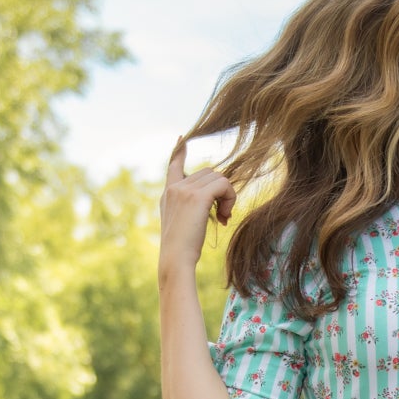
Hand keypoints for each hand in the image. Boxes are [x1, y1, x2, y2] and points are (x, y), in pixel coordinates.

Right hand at [159, 137, 236, 272]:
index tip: (181, 138)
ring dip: (227, 196)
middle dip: (220, 191)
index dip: (179, 151)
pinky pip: (223, 185)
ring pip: (218, 177)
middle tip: (223, 215)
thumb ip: (192, 209)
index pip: (173, 164)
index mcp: (168, 194)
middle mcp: (175, 188)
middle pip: (208, 172)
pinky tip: (226, 217)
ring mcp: (184, 190)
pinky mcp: (197, 196)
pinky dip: (230, 198)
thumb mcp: (184, 225)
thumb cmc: (182, 251)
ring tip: (224, 217)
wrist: (176, 260)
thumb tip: (215, 199)